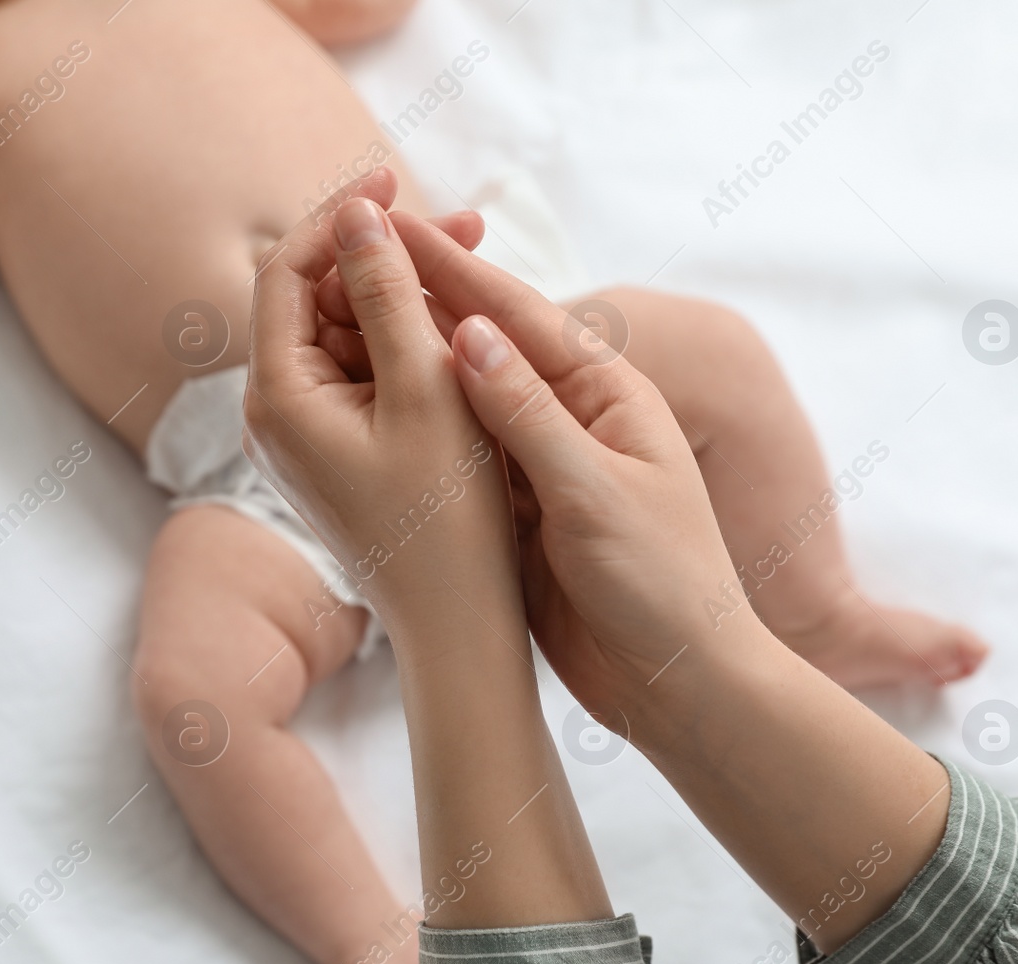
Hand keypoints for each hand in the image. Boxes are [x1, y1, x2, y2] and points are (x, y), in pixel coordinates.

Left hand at [245, 171, 521, 645]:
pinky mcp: (336, 456)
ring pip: (345, 338)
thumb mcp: (427, 390)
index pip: (286, 273)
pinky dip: (404, 348)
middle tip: (465, 226)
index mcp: (278, 399)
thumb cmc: (448, 520)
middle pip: (315, 301)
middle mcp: (273, 417)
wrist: (459, 629)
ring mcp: (303, 440)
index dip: (340, 217)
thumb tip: (359, 213)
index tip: (398, 178)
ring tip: (475, 275)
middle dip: (383, 256)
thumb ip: (389, 295)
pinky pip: (362, 378)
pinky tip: (459, 335)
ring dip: (401, 299)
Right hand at [391, 212, 772, 723]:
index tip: (388, 224)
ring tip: (338, 325)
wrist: (679, 685)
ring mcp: (541, 464)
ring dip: (409, 361)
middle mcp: (571, 417)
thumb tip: (468, 334)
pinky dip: (417, 428)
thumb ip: (530, 416)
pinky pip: (459, 456)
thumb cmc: (663, 586)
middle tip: (348, 258)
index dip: (451, 269)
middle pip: (485, 345)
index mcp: (608, 393)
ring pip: (463, 399)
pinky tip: (368, 411)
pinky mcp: (518, 512)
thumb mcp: (597, 494)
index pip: (518, 316)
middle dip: (420, 300)